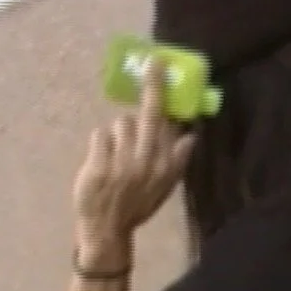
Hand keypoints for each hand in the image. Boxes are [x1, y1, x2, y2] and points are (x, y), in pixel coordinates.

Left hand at [72, 62, 196, 246]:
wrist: (107, 229)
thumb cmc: (137, 205)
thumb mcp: (165, 187)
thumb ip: (178, 160)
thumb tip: (191, 135)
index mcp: (166, 165)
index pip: (170, 124)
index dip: (166, 96)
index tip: (162, 66)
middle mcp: (148, 161)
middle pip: (148, 114)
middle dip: (153, 84)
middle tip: (154, 62)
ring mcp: (123, 162)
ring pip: (121, 123)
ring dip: (118, 133)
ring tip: (116, 152)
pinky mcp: (99, 164)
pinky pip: (100, 134)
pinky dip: (100, 143)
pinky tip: (101, 158)